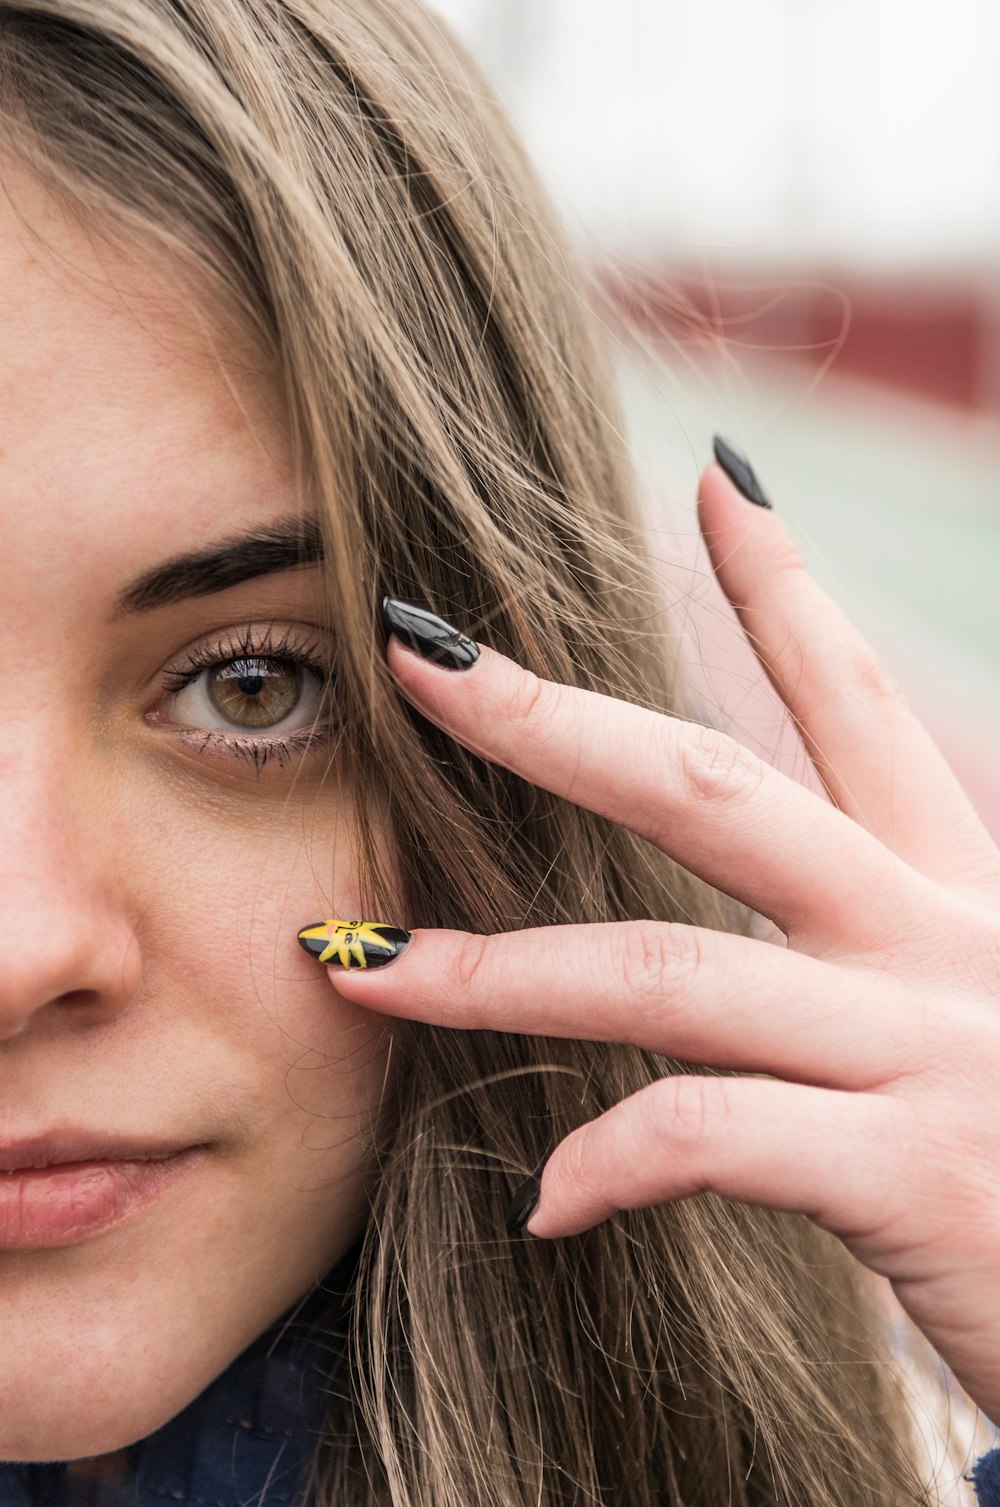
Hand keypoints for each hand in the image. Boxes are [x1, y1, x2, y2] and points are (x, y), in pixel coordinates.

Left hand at [327, 456, 999, 1424]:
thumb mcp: (970, 1036)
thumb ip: (869, 982)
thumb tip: (750, 963)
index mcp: (950, 899)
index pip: (852, 706)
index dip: (784, 587)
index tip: (719, 480)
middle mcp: (936, 942)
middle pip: (714, 790)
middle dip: (551, 719)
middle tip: (419, 656)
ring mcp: (926, 1047)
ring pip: (668, 971)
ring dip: (497, 969)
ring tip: (366, 969)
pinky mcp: (916, 1169)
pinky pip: (713, 1136)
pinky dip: (610, 1162)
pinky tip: (549, 1202)